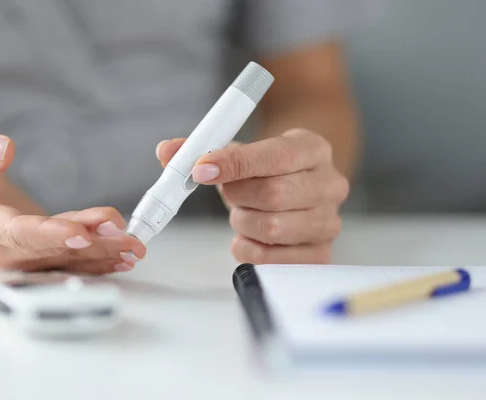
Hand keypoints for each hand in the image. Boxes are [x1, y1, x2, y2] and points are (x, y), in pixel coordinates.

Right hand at [0, 133, 145, 272]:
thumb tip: (2, 148)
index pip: (18, 232)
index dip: (49, 234)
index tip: (79, 234)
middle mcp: (6, 249)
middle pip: (53, 249)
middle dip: (92, 245)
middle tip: (125, 237)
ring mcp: (26, 256)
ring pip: (68, 257)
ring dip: (103, 253)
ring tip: (135, 247)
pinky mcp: (42, 256)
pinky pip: (72, 261)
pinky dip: (100, 260)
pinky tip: (124, 257)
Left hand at [156, 129, 348, 263]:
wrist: (299, 189)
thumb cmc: (267, 172)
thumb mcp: (241, 153)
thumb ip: (204, 150)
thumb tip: (166, 152)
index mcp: (312, 149)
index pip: (275, 155)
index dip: (234, 163)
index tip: (200, 170)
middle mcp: (329, 185)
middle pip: (274, 194)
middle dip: (237, 196)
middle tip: (228, 193)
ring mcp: (329, 222)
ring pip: (272, 228)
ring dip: (242, 222)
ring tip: (243, 213)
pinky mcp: (320, 255)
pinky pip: (273, 260)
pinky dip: (248, 249)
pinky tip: (249, 236)